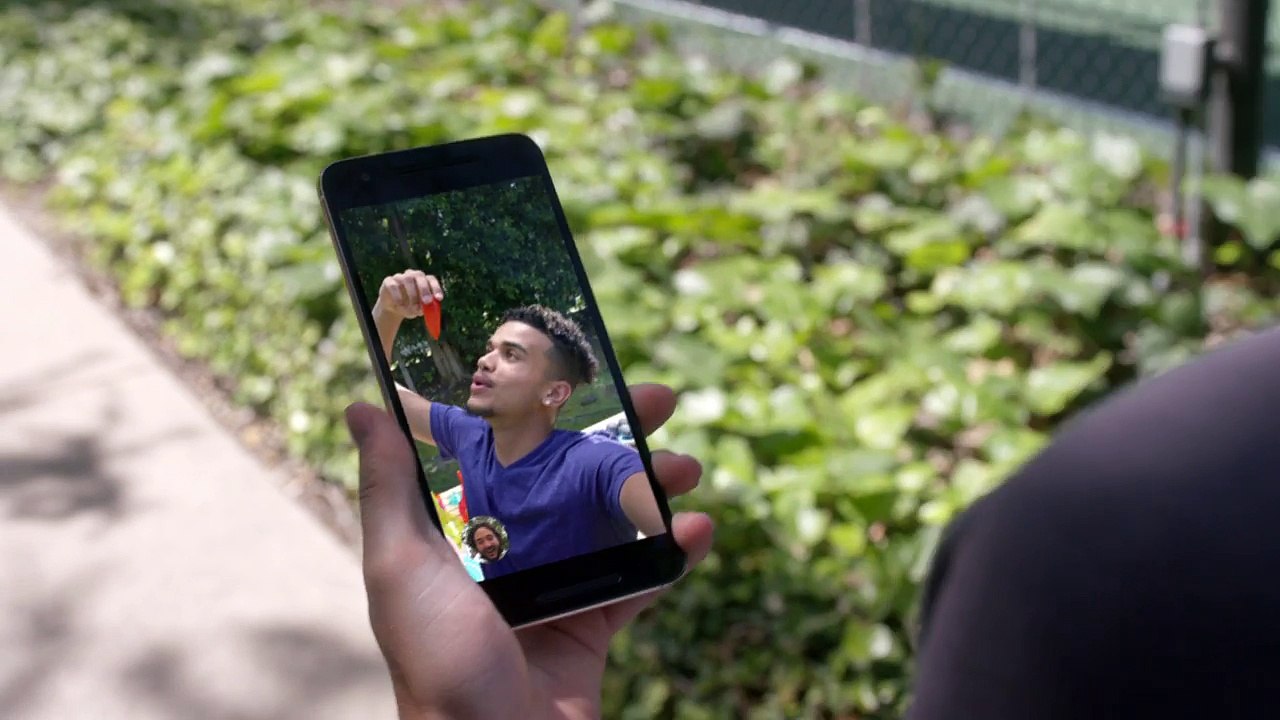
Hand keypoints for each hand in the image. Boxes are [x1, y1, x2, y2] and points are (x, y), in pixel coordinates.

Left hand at [346, 383, 712, 718]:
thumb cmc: (436, 661)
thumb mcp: (399, 567)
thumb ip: (388, 489)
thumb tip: (361, 407)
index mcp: (462, 527)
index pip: (505, 447)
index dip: (543, 406)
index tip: (576, 368)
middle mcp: (510, 547)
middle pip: (571, 473)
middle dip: (618, 433)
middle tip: (658, 400)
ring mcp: (556, 584)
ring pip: (613, 517)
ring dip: (654, 486)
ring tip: (685, 467)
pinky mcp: (593, 624)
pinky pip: (640, 579)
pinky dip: (673, 553)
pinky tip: (699, 529)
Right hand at [374, 269, 443, 319]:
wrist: (393, 309)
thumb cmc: (411, 307)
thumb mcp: (419, 310)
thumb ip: (424, 309)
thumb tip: (425, 309)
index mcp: (423, 280)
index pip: (431, 279)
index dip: (436, 288)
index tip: (439, 298)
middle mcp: (412, 275)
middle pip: (419, 275)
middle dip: (424, 289)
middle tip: (427, 302)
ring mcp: (400, 276)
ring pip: (407, 279)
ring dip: (412, 295)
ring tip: (412, 309)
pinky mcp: (388, 281)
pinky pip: (394, 286)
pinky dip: (398, 297)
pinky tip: (399, 306)